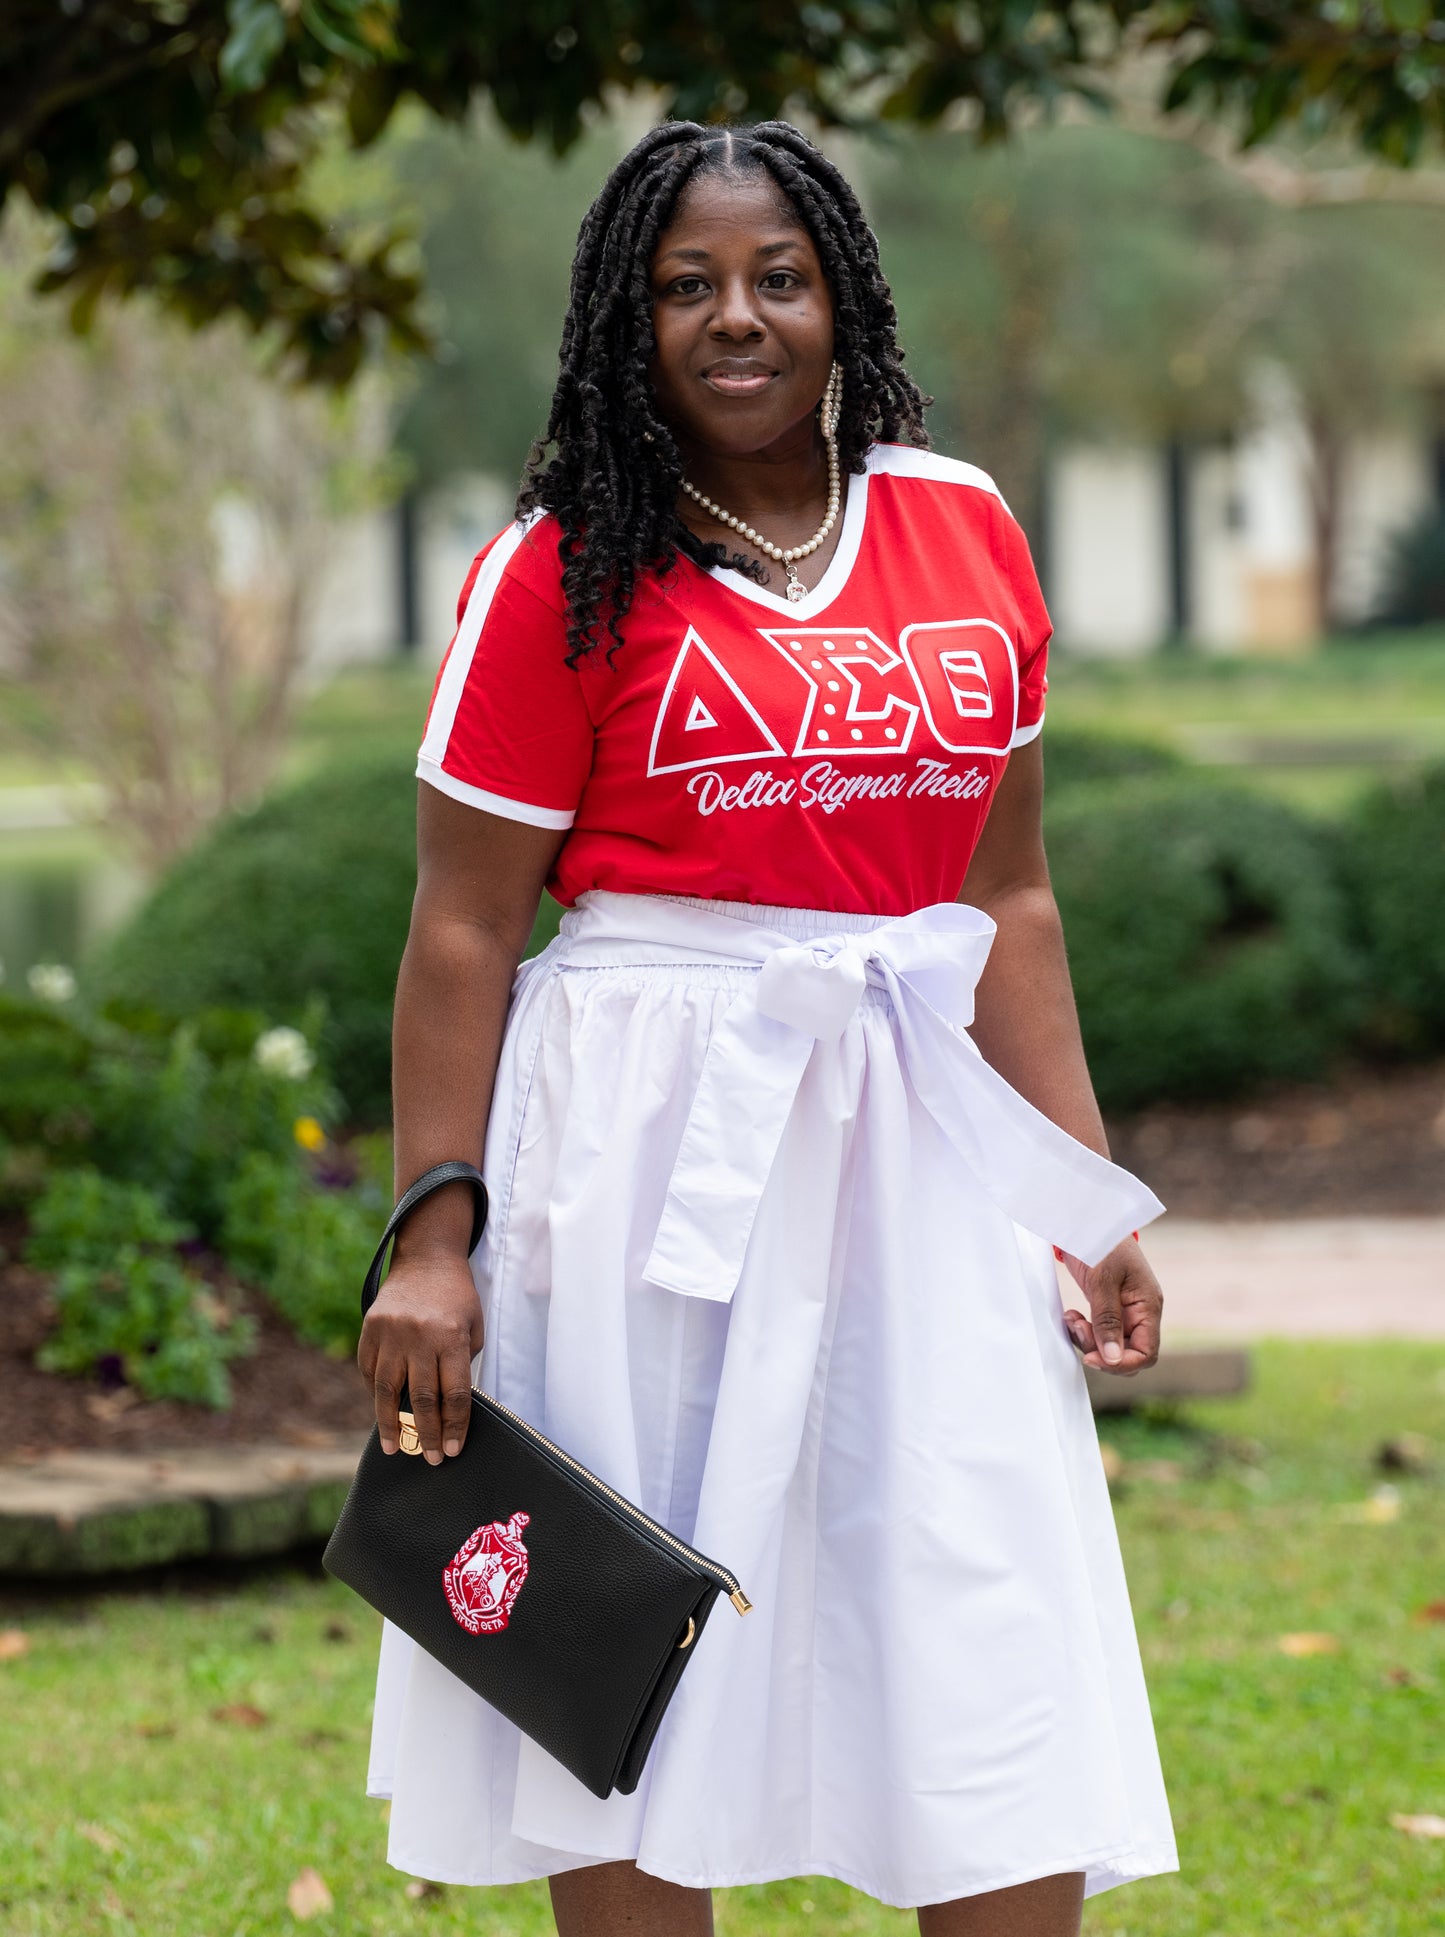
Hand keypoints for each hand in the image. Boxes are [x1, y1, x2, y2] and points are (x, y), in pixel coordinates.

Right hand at [357, 1253, 483, 1462]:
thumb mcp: (474, 1325)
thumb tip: (451, 1407)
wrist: (426, 1258)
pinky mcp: (370, 1329)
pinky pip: (370, 1370)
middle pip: (423, 1398)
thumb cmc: (457, 1297)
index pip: (455, 1392)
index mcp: (451, 1336)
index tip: (452, 1450)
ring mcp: (390, 1332)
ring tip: (394, 1447)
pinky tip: (382, 1411)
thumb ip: (463, 1363)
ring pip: (387, 1390)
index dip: (455, 1425)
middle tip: (430, 1460)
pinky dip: (375, 1393)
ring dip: (390, 1424)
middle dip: (427, 1434)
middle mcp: (419, 1336)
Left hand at [1056, 1237, 1161, 1374]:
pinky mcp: (1109, 1306)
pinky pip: (1100, 1331)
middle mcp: (1140, 1312)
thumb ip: (1108, 1320)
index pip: (1147, 1352)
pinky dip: (1085, 1330)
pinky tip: (1072, 1316)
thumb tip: (1114, 1359)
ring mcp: (1125, 1310)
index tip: (1092, 1357)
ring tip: (1071, 1320)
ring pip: (1112, 1345)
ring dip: (1089, 1340)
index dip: (1122, 1363)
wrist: (1091, 1219)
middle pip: (1128, 1353)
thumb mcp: (1103, 1280)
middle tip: (1077, 1330)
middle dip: (1101, 1352)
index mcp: (1148, 1305)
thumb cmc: (1102, 1241)